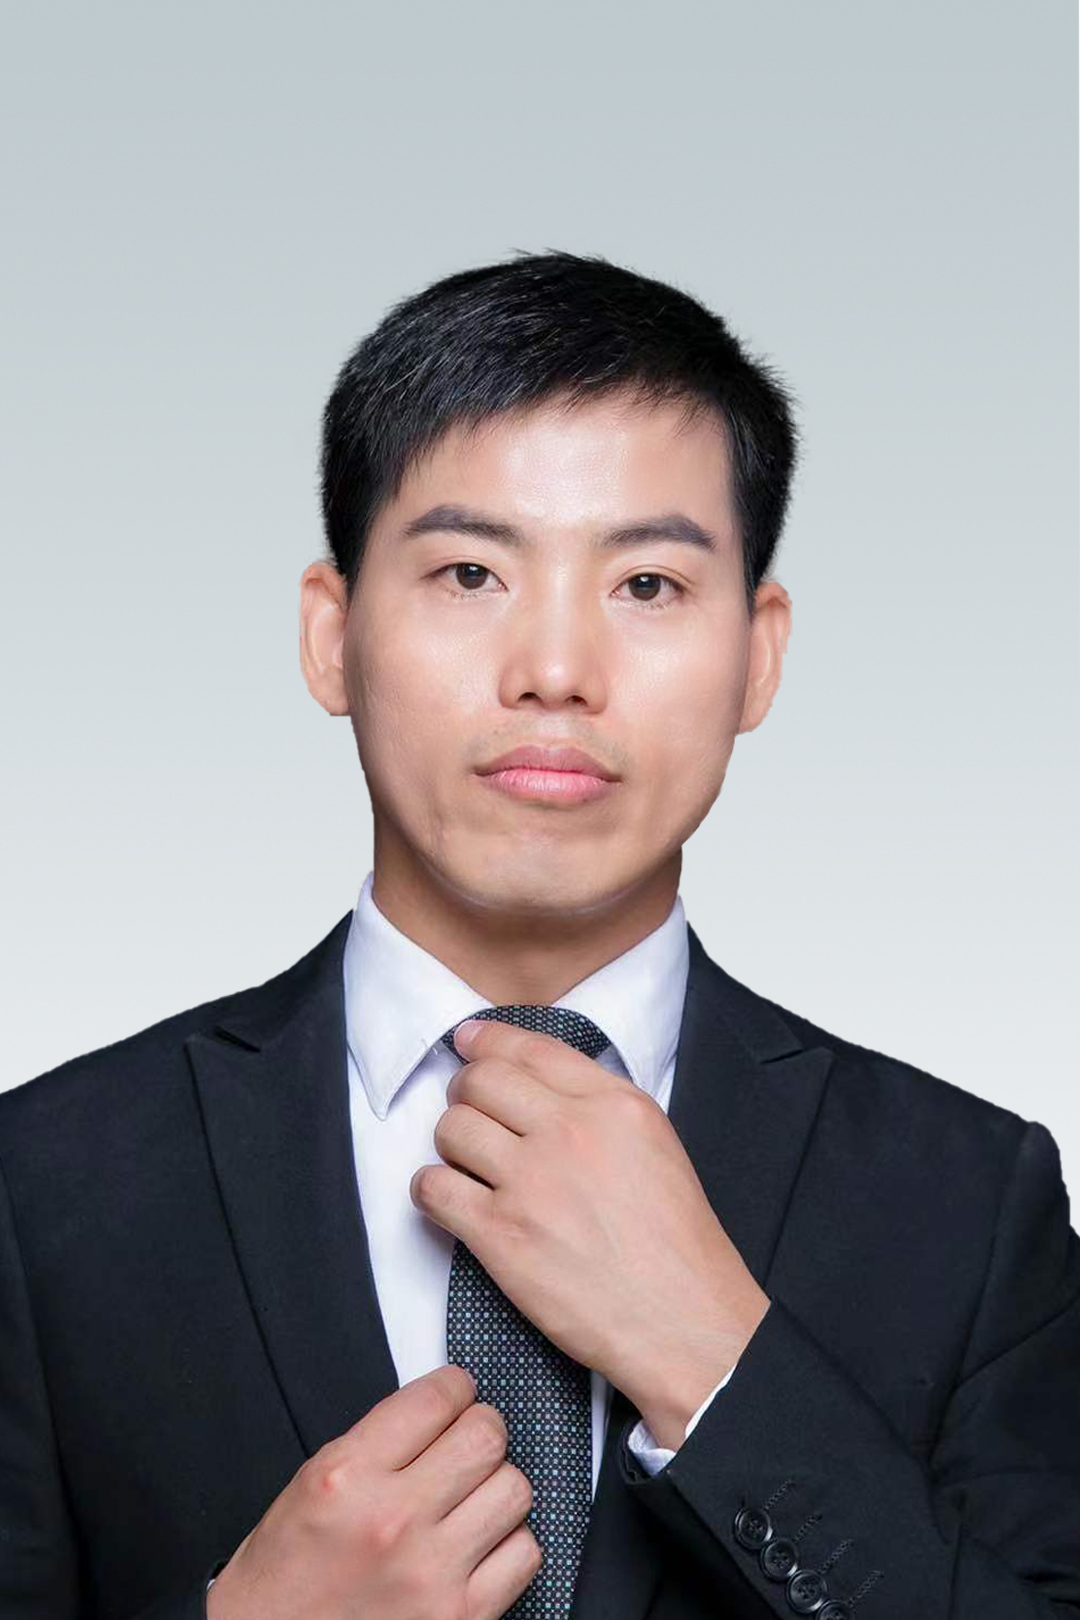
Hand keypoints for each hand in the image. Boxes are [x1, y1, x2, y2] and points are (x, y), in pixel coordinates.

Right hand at [206, 1365, 540, 1619]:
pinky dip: (509, 1544)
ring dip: (497, 1486)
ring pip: (513, 1489)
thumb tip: (437, 1409)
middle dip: (481, 1428)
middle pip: (486, 1437)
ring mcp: (432, 1573)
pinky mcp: (462, 1617)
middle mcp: (393, 1521)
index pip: (435, 1398)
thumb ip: (376, 1442)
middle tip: (468, 1440)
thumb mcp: (311, 1485)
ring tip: (470, 1497)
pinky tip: (478, 1544)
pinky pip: (525, 1554)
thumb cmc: (284, 1579)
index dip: (455, 1387)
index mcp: (347, 1478)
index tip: (456, 1394)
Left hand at [411, 1018, 769, 1447]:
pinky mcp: (502, 1235)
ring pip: (452, 1128)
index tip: (468, 1041)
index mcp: (614, 1105)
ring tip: (466, 1164)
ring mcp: (532, 1182)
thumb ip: (600, 1107)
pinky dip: (430, 1190)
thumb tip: (539, 1086)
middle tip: (468, 1111)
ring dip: (449, 1143)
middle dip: (464, 1092)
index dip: (488, 1040)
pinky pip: (434, 1188)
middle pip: (480, 1080)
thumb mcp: (655, 1146)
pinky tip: (448, 1200)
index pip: (530, 1048)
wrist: (684, 1322)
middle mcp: (570, 1132)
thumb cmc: (675, 1244)